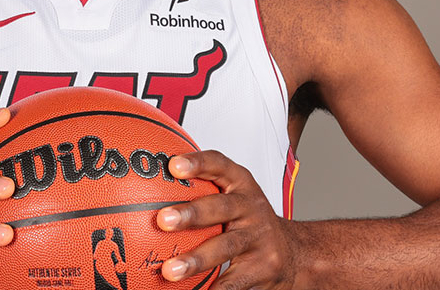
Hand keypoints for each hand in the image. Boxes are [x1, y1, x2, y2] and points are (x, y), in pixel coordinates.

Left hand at [156, 151, 298, 289]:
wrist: (295, 252)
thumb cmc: (249, 222)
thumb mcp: (235, 197)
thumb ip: (202, 189)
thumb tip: (144, 189)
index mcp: (241, 185)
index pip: (220, 165)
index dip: (198, 163)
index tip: (174, 165)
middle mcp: (252, 208)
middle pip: (222, 207)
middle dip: (191, 213)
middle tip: (163, 220)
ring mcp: (260, 239)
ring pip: (226, 248)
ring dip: (196, 260)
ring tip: (170, 271)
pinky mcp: (263, 268)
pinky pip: (234, 282)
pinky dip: (215, 288)